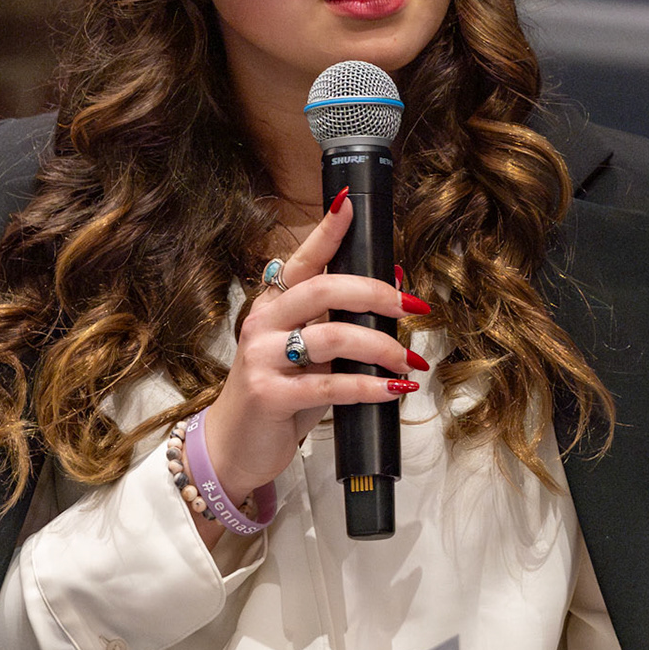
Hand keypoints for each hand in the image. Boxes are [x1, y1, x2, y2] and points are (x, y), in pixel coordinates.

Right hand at [199, 187, 429, 522]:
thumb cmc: (281, 393)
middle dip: (375, 294)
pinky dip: (369, 387)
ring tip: (410, 361)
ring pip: (331, 338)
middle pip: (323, 290)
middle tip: (413, 308)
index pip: (303, 259)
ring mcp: (262, 358)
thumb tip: (395, 280)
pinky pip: (329, 386)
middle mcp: (263, 322)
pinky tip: (394, 390)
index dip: (326, 231)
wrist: (236, 445)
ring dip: (381, 346)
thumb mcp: (311, 354)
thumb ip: (343, 320)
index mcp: (274, 304)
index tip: (349, 204)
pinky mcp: (269, 396)